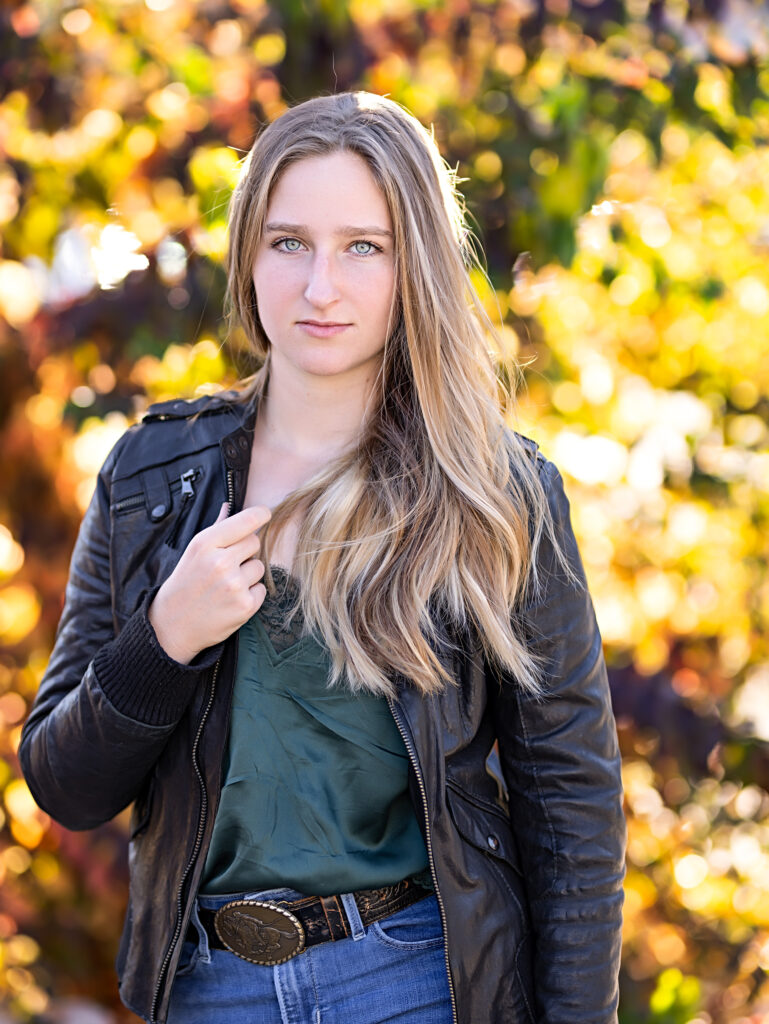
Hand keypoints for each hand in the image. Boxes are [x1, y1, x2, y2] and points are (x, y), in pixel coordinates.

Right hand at [148, 502, 270, 663]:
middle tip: (226, 566)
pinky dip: (250, 594)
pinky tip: (230, 600)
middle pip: (254, 542)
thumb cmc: (185, 583)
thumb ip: (216, 528)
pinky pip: (261, 589)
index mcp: (205, 544)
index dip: (260, 514)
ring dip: (248, 574)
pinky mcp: (245, 605)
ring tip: (226, 585)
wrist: (172, 625)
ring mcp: (234, 585)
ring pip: (259, 567)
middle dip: (245, 552)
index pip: (246, 521)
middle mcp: (220, 562)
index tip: (265, 513)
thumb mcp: (194, 552)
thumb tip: (229, 505)